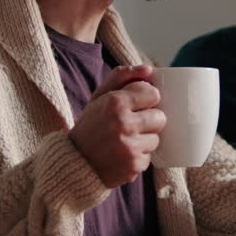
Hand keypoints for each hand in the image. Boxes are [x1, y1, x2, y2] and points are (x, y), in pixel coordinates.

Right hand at [68, 65, 165, 187]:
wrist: (75, 162)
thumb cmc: (91, 125)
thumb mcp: (99, 97)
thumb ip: (121, 77)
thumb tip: (148, 69)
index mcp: (115, 103)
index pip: (152, 93)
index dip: (146, 99)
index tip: (138, 104)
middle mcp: (123, 124)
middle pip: (160, 117)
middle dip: (149, 119)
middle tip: (133, 124)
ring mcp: (130, 147)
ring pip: (156, 138)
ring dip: (145, 139)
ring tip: (126, 140)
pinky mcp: (134, 166)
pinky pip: (149, 156)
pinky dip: (139, 155)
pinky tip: (123, 154)